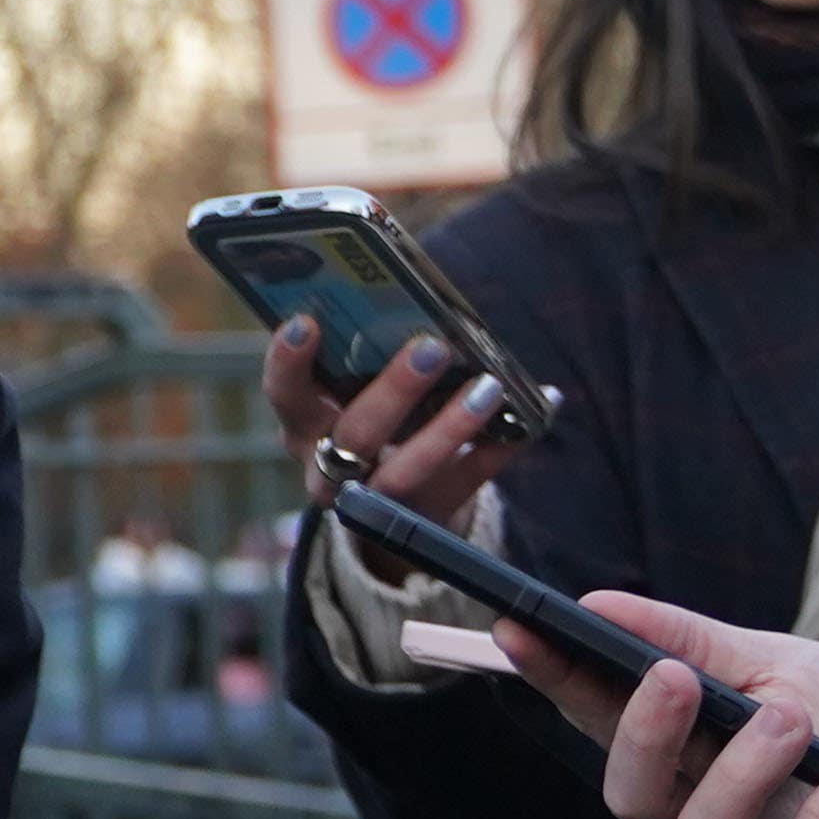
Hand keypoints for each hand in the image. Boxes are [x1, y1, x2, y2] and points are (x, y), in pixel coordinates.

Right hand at [258, 320, 529, 532]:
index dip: (288, 362)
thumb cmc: (367, 423)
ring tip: (490, 386)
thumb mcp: (347, 398)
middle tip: (432, 347)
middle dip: (393, 391)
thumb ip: (360, 359)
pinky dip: (502, 448)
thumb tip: (409, 298)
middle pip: (355, 435)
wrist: (381, 513)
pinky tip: (534, 413)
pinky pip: (468, 485)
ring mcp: (378, 503)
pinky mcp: (427, 520)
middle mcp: (329, 471)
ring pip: (408, 472)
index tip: (307, 321)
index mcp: (304, 428)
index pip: (284, 395)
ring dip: (450, 427)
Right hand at [520, 592, 818, 818]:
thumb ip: (696, 642)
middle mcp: (711, 817)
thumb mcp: (786, 663)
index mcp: (688, 756)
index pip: (601, 721)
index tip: (520, 631)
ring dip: (742, 773)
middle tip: (675, 677)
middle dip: (642, 737)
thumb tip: (598, 602)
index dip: (555, 682)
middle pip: (634, 801)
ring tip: (795, 719)